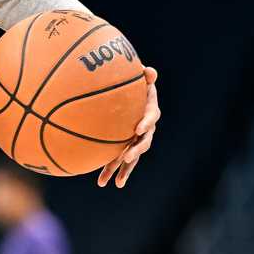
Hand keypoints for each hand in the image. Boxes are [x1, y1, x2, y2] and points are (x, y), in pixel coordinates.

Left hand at [98, 66, 159, 188]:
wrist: (128, 96)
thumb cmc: (132, 84)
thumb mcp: (138, 78)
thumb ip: (143, 76)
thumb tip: (148, 70)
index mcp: (149, 111)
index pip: (151, 117)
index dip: (146, 122)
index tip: (138, 128)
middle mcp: (146, 129)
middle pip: (144, 141)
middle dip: (136, 150)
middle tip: (128, 155)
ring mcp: (135, 140)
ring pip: (132, 157)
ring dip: (125, 169)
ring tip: (117, 182)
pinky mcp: (124, 147)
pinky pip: (119, 161)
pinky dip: (111, 171)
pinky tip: (102, 182)